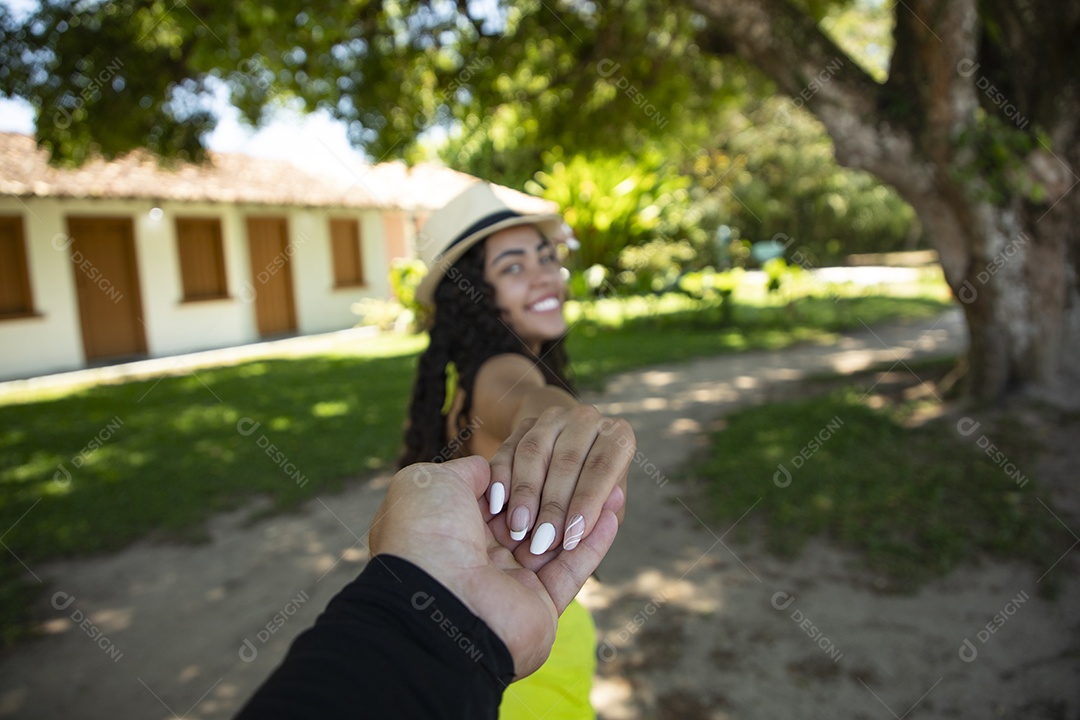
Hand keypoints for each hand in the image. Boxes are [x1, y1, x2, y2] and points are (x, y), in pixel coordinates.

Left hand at [368, 456, 621, 677]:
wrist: (435, 597)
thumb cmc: (426, 533)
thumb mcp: (429, 483)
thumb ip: (464, 472)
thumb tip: (487, 467)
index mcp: (455, 529)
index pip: (501, 498)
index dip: (524, 478)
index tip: (551, 455)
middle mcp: (485, 557)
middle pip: (533, 519)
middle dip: (558, 495)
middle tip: (587, 468)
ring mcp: (515, 583)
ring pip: (558, 541)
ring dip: (584, 514)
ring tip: (614, 484)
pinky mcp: (543, 605)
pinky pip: (574, 568)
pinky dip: (595, 541)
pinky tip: (613, 512)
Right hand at [488, 406, 633, 556]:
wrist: (565, 461)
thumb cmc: (592, 491)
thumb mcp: (607, 505)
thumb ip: (604, 514)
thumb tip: (598, 519)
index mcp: (617, 436)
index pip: (603, 467)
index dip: (587, 503)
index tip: (572, 538)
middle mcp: (587, 419)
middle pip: (567, 459)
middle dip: (553, 505)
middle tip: (542, 541)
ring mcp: (553, 417)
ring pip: (534, 450)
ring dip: (525, 493)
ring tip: (519, 528)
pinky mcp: (524, 423)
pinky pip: (508, 448)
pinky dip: (500, 477)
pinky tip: (497, 504)